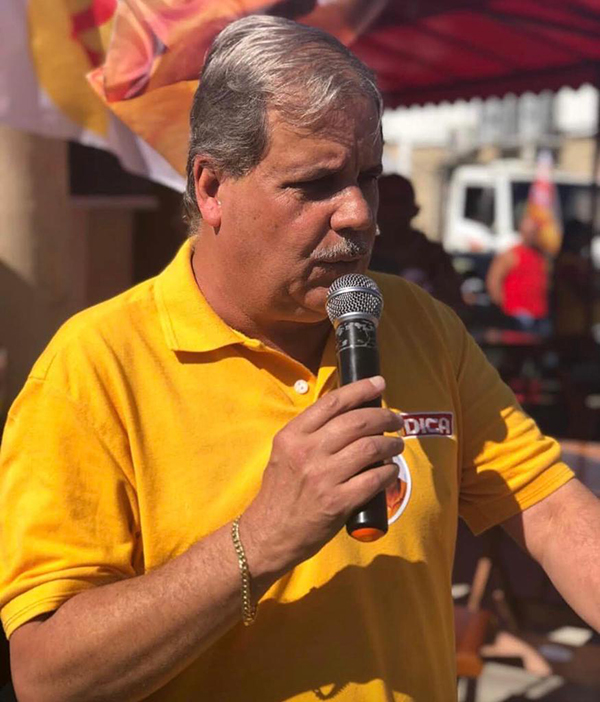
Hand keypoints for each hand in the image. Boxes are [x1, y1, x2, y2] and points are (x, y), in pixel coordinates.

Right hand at [242, 376, 402, 583]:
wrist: (268, 534)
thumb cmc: (279, 492)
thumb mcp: (285, 453)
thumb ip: (310, 433)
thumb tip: (349, 414)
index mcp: (292, 436)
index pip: (332, 403)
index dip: (360, 389)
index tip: (379, 383)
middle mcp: (307, 452)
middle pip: (357, 422)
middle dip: (384, 417)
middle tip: (396, 421)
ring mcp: (324, 477)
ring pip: (370, 448)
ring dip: (390, 445)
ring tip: (396, 445)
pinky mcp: (338, 502)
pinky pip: (374, 479)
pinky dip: (389, 472)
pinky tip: (391, 471)